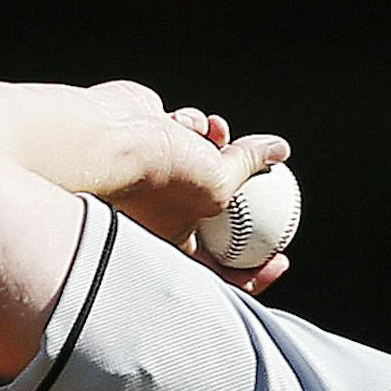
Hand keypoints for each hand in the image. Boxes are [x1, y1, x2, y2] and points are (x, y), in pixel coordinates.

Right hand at [90, 85, 291, 294]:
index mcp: (176, 246)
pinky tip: (188, 120)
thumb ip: (250, 167)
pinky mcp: (148, 140)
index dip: (255, 270)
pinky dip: (193, 123)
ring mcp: (156, 176)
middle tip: (268, 176)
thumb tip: (280, 150)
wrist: (109, 139)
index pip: (222, 270)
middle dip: (241, 191)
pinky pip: (185, 130)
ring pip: (204, 159)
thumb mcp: (221, 183)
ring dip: (220, 144)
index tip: (282, 259)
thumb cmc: (160, 175)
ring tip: (218, 133)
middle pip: (218, 213)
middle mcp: (164, 215)